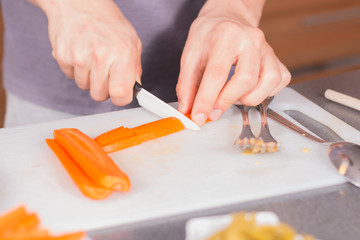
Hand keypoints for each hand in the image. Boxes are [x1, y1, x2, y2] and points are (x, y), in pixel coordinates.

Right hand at [33, 0, 141, 105]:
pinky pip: (70, 77)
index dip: (120, 98)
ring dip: (89, 78)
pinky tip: (80, 53)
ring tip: (92, 57)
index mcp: (122, 53)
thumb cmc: (107, 21)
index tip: (120, 94)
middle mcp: (101, 56)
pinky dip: (75, 69)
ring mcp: (80, 57)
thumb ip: (134, 69)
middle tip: (105, 71)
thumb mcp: (131, 41)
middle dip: (104, 88)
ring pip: (84, 87)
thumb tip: (134, 90)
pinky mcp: (62, 57)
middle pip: (100, 95)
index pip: (120, 95)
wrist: (78, 2)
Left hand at [176, 0, 290, 124]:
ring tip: (232, 95)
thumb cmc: (209, 36)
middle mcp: (251, 40)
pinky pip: (279, 81)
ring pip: (268, 82)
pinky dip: (264, 92)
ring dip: (248, 98)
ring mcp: (267, 48)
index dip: (206, 100)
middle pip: (246, 79)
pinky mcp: (276, 58)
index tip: (199, 116)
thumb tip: (187, 109)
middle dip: (227, 101)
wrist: (227, 19)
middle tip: (213, 110)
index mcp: (226, 35)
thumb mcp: (190, 55)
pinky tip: (248, 90)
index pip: (217, 73)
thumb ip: (187, 84)